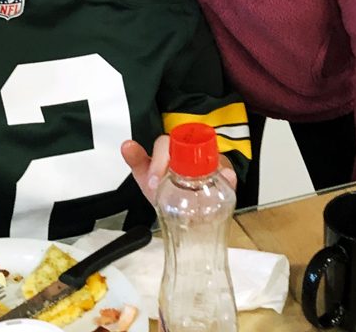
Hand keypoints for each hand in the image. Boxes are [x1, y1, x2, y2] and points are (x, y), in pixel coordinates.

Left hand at [122, 139, 237, 204]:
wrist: (181, 210)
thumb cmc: (163, 186)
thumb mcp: (146, 177)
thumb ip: (136, 160)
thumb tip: (126, 145)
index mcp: (169, 150)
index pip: (164, 145)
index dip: (158, 162)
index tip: (153, 183)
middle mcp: (190, 151)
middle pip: (190, 149)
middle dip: (184, 168)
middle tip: (174, 191)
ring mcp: (207, 161)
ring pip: (212, 157)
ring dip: (210, 168)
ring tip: (206, 185)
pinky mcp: (223, 173)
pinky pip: (228, 172)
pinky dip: (228, 178)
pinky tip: (228, 180)